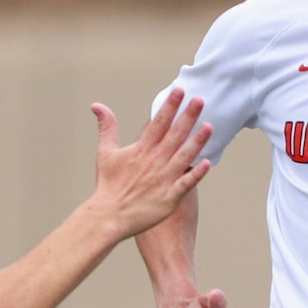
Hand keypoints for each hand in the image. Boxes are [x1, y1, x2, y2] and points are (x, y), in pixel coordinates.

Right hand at [89, 92, 211, 241]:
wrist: (109, 216)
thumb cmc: (108, 185)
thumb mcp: (105, 152)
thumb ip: (107, 127)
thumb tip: (97, 106)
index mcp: (141, 149)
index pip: (158, 122)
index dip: (169, 106)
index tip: (179, 91)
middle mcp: (154, 161)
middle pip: (174, 134)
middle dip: (188, 116)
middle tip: (200, 100)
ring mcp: (163, 179)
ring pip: (184, 156)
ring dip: (197, 141)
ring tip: (209, 126)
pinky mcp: (169, 197)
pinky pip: (186, 183)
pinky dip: (196, 174)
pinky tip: (208, 163)